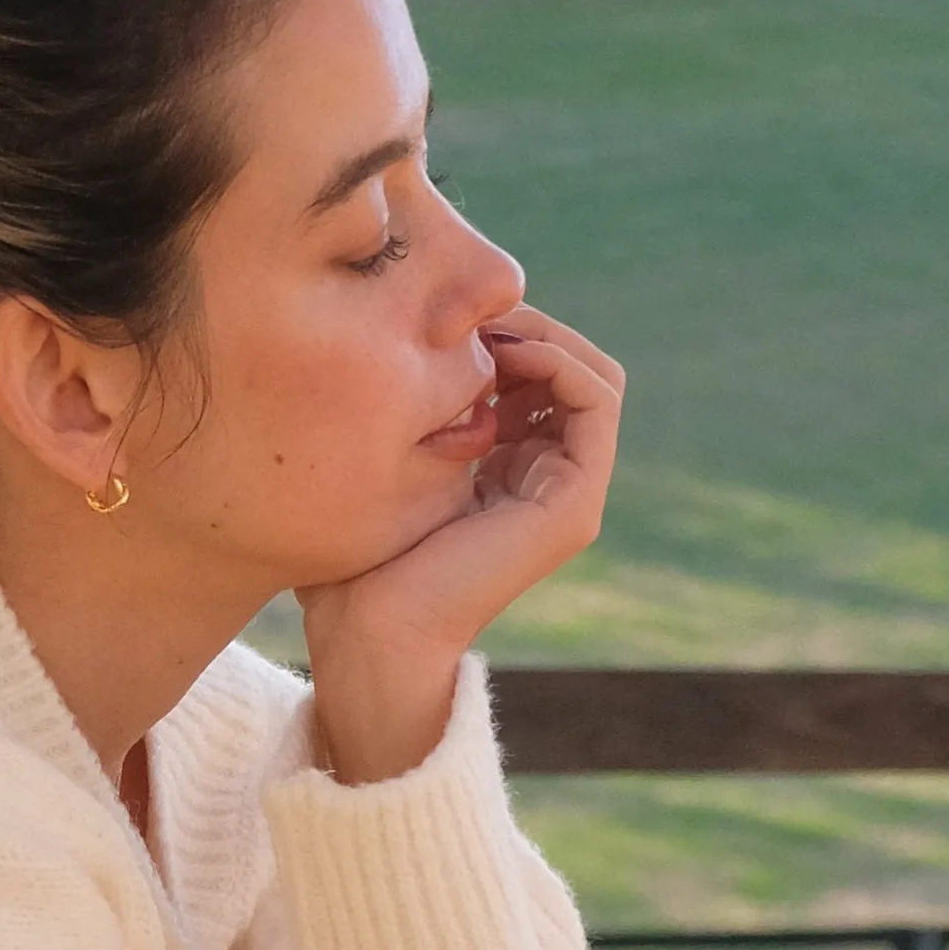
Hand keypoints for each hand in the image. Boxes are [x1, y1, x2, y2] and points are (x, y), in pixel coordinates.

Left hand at [298, 307, 625, 784]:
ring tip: (484, 331)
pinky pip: (595, 400)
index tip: (444, 320)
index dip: (503, 330)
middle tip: (469, 314)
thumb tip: (404, 335)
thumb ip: (410, 409)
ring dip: (544, 335)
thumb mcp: (383, 462)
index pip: (539, 372)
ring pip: (593, 374)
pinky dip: (556, 360)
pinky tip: (498, 355)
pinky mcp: (574, 503)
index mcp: (512, 469)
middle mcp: (549, 478)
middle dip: (527, 325)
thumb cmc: (353, 558)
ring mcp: (570, 492)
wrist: (368, 635)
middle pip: (572, 366)